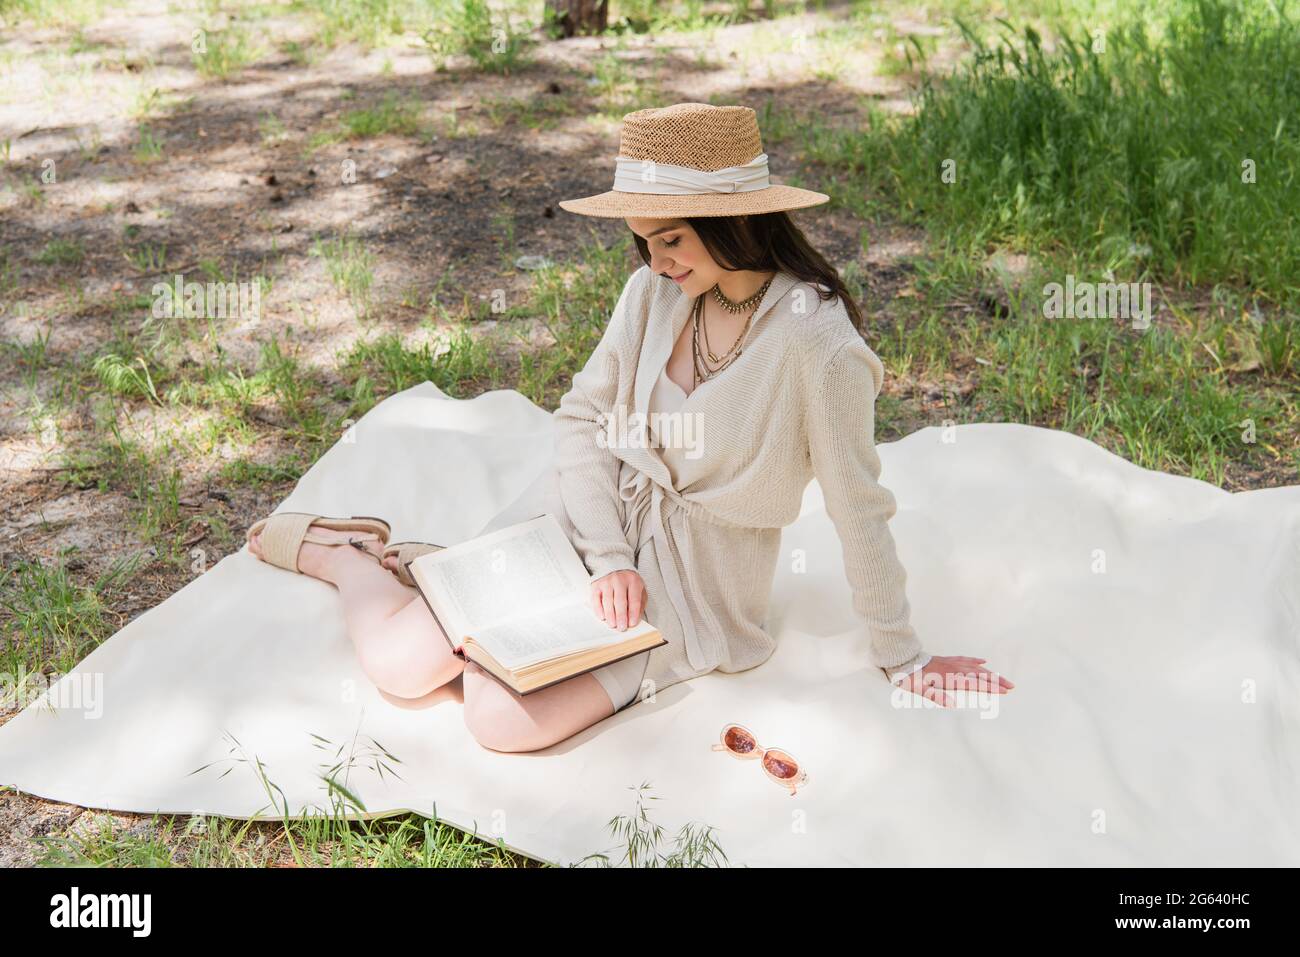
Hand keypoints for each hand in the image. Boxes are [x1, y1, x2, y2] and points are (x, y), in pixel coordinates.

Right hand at [591, 569, 645, 630]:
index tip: (632, 623)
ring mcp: (606, 582)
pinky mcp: (596, 585)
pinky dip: (599, 610)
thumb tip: (635, 619)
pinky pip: (596, 599)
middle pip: (620, 601)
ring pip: (607, 601)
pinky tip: (602, 617)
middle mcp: (619, 580)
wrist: (615, 569)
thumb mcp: (640, 590)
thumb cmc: (629, 583)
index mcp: (633, 581)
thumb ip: (639, 604)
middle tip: (621, 627)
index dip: (633, 613)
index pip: (634, 599)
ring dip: (610, 615)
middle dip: (621, 616)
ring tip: (612, 624)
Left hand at [892, 656, 1013, 707]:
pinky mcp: (947, 659)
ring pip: (975, 667)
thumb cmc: (911, 679)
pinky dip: (976, 660)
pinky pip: (965, 659)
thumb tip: (951, 705)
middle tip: (1011, 686)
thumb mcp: (921, 691)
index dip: (990, 687)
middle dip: (996, 680)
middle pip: (980, 675)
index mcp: (950, 678)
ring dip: (990, 672)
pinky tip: (983, 661)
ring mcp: (952, 663)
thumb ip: (936, 697)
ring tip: (1002, 678)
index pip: (975, 684)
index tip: (1003, 691)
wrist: (903, 661)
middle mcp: (954, 669)